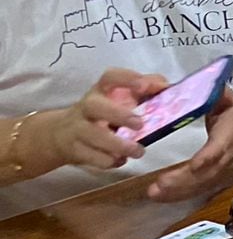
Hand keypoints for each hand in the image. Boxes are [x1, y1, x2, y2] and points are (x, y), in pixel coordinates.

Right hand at [27, 70, 167, 171]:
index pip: (109, 77)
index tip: (143, 86)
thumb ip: (145, 90)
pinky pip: (89, 156)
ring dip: (117, 144)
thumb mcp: (120, 98)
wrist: (61, 134)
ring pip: (92, 134)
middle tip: (140, 124)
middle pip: (95, 106)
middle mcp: (87, 107)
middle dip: (118, 114)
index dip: (126, 79)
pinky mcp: (74, 149)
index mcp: (101, 90)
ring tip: (138, 151)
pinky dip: (107, 160)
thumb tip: (167, 87)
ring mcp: (77, 129)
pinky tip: (120, 160)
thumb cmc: (102, 113)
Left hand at [148, 91, 232, 202]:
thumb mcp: (230, 103)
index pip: (219, 149)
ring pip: (199, 186)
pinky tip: (161, 197)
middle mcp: (225, 159)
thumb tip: (202, 84)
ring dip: (176, 192)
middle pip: (204, 174)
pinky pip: (198, 190)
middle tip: (157, 186)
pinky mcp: (219, 181)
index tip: (195, 165)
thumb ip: (216, 96)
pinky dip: (179, 195)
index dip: (208, 158)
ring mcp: (222, 173)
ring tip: (154, 194)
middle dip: (181, 181)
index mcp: (229, 137)